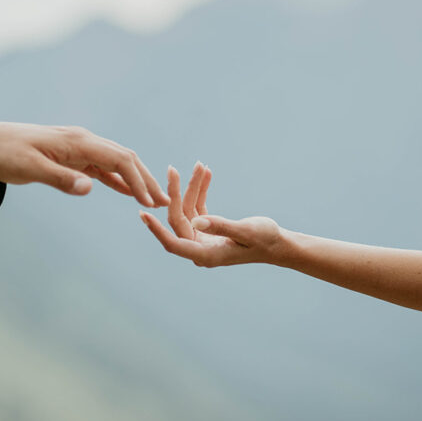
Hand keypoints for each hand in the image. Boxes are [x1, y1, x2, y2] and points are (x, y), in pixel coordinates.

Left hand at [0, 122, 169, 207]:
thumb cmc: (6, 154)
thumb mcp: (29, 168)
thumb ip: (60, 178)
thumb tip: (90, 188)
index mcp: (77, 141)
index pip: (119, 158)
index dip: (138, 179)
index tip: (151, 201)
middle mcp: (83, 141)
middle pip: (125, 158)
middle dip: (146, 179)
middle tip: (165, 203)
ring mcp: (79, 149)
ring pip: (116, 163)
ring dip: (136, 180)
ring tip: (154, 200)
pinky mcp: (72, 157)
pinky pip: (102, 168)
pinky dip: (118, 180)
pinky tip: (129, 192)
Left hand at [140, 163, 284, 266]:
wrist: (279, 244)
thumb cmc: (265, 240)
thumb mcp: (245, 231)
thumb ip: (220, 226)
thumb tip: (196, 222)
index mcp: (205, 254)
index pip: (173, 243)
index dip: (156, 230)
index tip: (142, 214)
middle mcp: (200, 248)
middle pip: (178, 219)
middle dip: (175, 194)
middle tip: (173, 169)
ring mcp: (203, 238)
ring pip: (188, 211)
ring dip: (192, 188)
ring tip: (199, 165)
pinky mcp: (209, 229)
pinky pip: (199, 208)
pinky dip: (201, 191)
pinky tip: (206, 173)